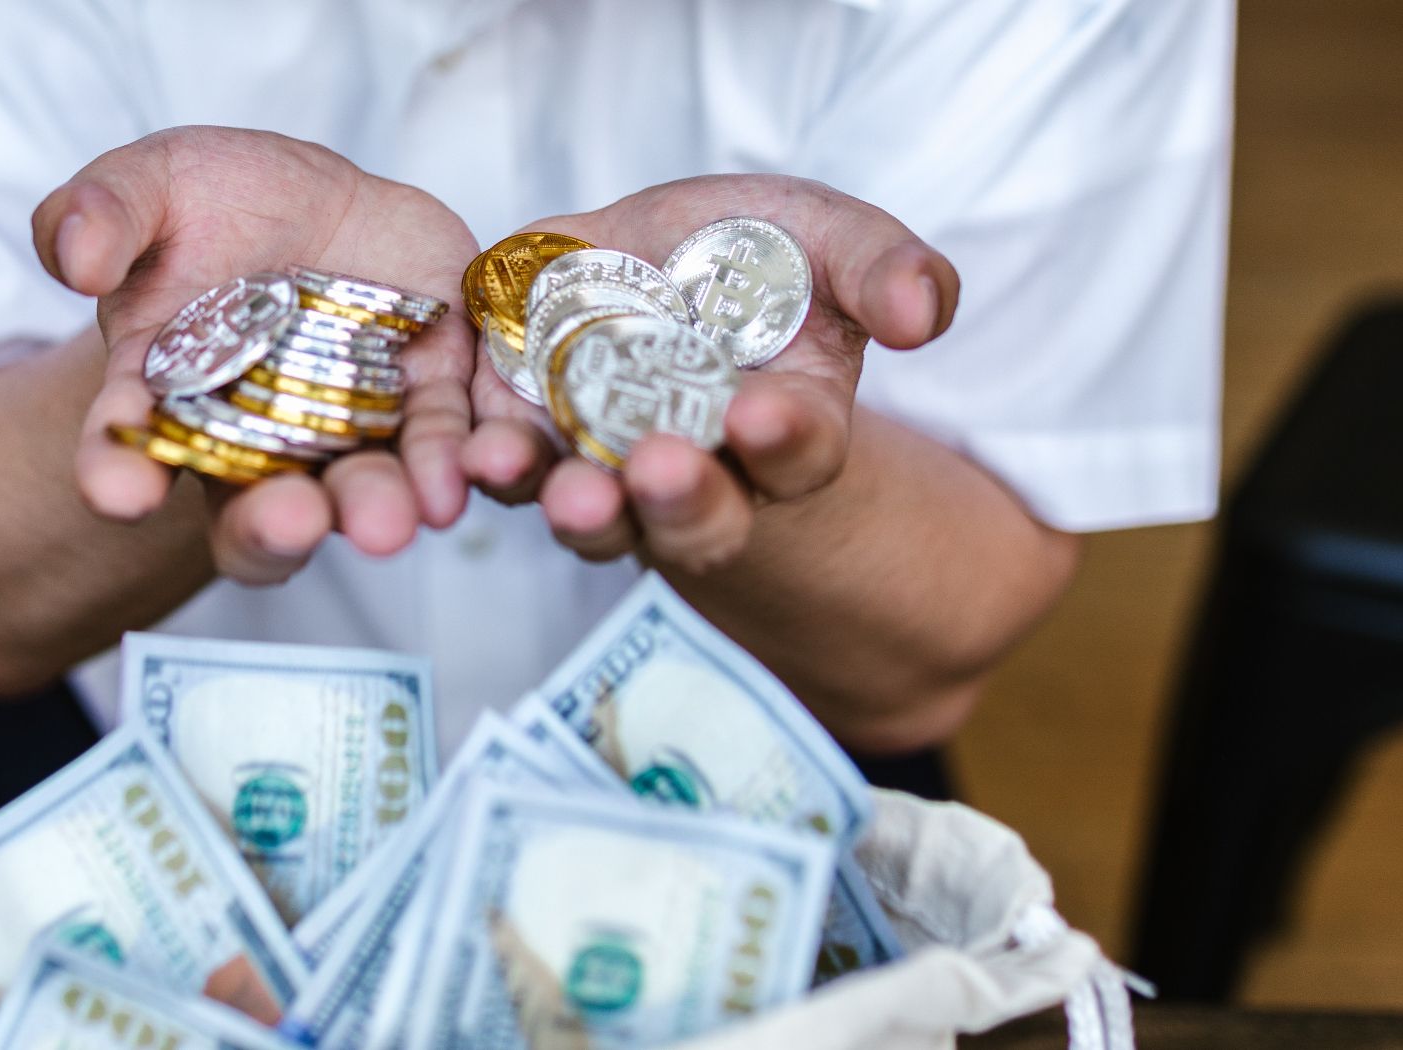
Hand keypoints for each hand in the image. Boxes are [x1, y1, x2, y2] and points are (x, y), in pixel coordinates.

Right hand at [32, 127, 478, 583]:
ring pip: (357, 492)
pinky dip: (456, 464)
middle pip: (254, 510)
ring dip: (372, 509)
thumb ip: (101, 213)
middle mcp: (255, 444)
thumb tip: (73, 256)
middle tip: (289, 520)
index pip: (128, 448)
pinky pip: (446, 444)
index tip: (120, 491)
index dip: (118, 473)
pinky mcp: (429, 403)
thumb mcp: (148, 187)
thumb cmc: (214, 206)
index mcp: (167, 401)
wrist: (320, 201)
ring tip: (386, 521)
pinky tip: (466, 476)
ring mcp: (346, 434)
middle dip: (273, 523)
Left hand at [461, 175, 958, 572]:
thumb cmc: (763, 262)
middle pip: (694, 510)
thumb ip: (886, 272)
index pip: (798, 449)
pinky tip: (475, 450)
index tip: (762, 415)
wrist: (657, 262)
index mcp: (788, 432)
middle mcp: (700, 472)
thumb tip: (927, 313)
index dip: (782, 438)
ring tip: (566, 489)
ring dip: (578, 505)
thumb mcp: (832, 243)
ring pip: (593, 508)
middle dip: (680, 497)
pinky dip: (491, 463)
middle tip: (661, 471)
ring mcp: (606, 465)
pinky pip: (508, 465)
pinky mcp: (528, 435)